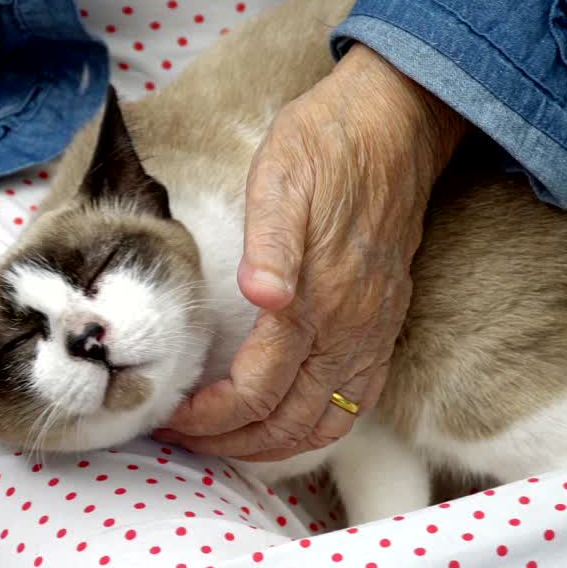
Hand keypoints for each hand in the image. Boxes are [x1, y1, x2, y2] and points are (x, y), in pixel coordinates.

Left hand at [156, 44, 466, 460]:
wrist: (397, 121)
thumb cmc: (325, 145)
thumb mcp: (281, 176)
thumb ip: (270, 242)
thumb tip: (263, 295)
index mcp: (319, 299)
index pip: (258, 391)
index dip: (210, 415)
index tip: (169, 414)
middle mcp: (353, 328)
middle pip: (289, 423)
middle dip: (231, 442)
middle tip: (181, 436)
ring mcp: (374, 331)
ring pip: (325, 422)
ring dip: (271, 446)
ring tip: (222, 441)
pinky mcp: (385, 324)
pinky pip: (355, 402)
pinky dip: (313, 428)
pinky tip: (280, 421)